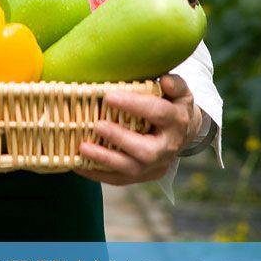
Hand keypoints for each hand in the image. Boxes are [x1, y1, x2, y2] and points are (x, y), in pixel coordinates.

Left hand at [76, 74, 201, 185]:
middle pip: (147, 151)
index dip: (134, 105)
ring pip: (131, 168)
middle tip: (98, 125)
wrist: (183, 133)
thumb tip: (165, 81)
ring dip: (105, 159)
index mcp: (176, 121)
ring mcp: (156, 165)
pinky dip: (97, 173)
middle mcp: (168, 147)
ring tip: (82, 147)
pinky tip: (78, 164)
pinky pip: (119, 179)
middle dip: (120, 139)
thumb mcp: (179, 90)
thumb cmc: (172, 104)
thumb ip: (174, 84)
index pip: (158, 112)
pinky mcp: (144, 176)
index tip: (108, 96)